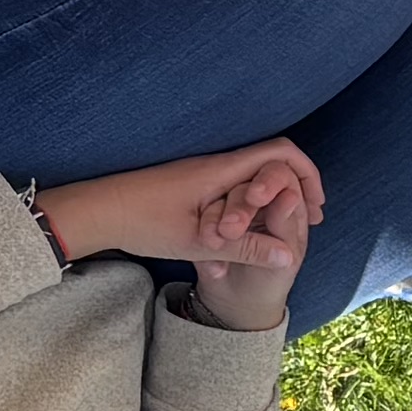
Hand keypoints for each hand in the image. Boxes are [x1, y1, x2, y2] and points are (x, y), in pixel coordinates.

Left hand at [36, 141, 320, 330]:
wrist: (96, 209)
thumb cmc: (142, 222)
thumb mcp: (199, 243)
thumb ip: (246, 249)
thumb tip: (288, 255)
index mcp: (222, 170)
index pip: (280, 154)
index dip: (306, 175)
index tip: (316, 206)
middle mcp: (216, 164)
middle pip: (271, 164)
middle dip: (295, 189)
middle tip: (310, 220)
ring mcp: (203, 173)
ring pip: (251, 177)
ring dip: (273, 199)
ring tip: (287, 229)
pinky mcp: (192, 185)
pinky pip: (233, 187)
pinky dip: (251, 204)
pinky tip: (251, 229)